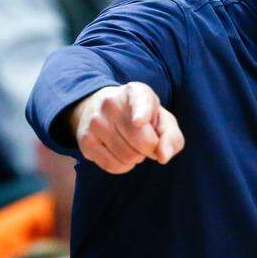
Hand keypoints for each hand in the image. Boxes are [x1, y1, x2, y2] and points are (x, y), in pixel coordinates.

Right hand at [69, 82, 183, 173]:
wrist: (102, 110)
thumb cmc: (143, 117)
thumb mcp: (162, 120)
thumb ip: (171, 137)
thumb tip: (163, 157)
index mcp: (136, 91)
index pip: (140, 102)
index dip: (142, 114)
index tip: (140, 122)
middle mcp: (111, 103)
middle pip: (143, 142)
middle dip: (150, 148)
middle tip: (146, 140)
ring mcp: (95, 121)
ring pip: (128, 157)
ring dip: (137, 157)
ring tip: (131, 143)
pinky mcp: (85, 140)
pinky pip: (113, 166)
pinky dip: (123, 166)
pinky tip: (120, 152)